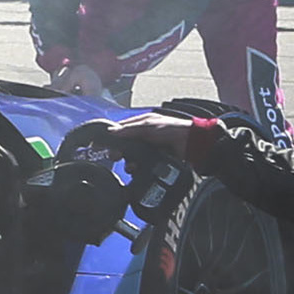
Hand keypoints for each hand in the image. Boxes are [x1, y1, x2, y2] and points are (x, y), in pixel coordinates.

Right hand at [99, 111, 226, 169]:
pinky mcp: (156, 160)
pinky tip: (138, 171)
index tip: (100, 146)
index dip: (110, 137)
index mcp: (142, 123)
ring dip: (130, 163)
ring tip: (131, 167)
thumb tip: (111, 132)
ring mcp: (150, 148)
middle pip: (125, 145)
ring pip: (132, 158)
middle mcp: (145, 136)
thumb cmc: (173, 130)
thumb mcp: (148, 126)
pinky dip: (139, 169)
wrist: (193, 144)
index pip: (121, 129)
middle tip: (115, 158)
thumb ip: (130, 130)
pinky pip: (142, 166)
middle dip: (119, 152)